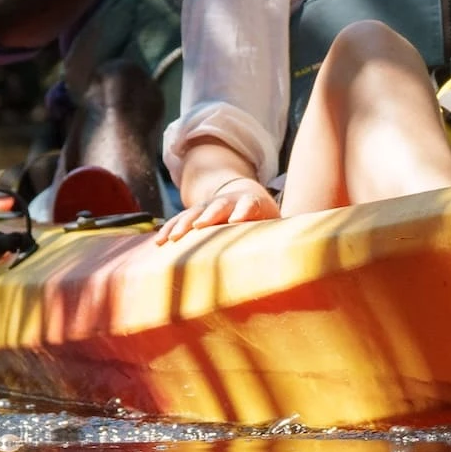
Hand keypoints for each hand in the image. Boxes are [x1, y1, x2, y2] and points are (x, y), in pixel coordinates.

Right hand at [154, 172, 277, 244]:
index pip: (249, 205)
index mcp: (252, 202)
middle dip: (209, 215)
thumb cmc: (264, 217)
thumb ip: (280, 234)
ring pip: (194, 213)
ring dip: (182, 224)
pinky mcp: (195, 214)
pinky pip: (180, 220)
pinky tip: (159, 241)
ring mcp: (209, 206)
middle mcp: (228, 202)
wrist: (244, 194)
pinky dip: (169, 229)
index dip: (244, 211)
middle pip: (217, 207)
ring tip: (171, 238)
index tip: (238, 220)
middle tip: (200, 225)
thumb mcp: (274, 223)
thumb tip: (291, 257)